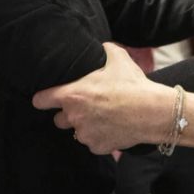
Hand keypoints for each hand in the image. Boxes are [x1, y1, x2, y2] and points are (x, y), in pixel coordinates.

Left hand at [33, 43, 168, 153]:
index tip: (44, 99)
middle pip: (58, 119)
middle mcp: (74, 117)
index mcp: (72, 95)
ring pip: (77, 132)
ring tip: (102, 116)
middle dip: (68, 113)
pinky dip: (99, 137)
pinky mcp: (98, 147)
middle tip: (84, 106)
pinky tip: (112, 127)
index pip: (41, 100)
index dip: (42, 98)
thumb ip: (104, 50)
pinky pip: (92, 143)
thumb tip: (102, 45)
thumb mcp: (117, 58)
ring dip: (84, 125)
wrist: (152, 112)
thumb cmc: (132, 84)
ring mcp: (85, 134)